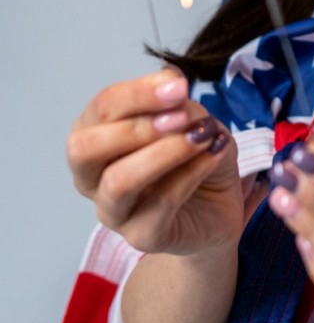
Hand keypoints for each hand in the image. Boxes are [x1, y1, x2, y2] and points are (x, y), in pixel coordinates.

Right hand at [67, 70, 242, 255]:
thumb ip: (177, 105)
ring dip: (164, 152)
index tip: (179, 86)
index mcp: (95, 136)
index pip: (101, 108)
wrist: (220, 205)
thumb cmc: (193, 156)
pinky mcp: (142, 236)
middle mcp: (92, 176)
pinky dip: (190, 174)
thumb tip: (172, 87)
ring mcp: (113, 211)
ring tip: (202, 136)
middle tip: (182, 117)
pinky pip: (159, 205)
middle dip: (135, 127)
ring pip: (118, 182)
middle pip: (84, 148)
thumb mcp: (192, 119)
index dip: (138, 93)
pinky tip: (213, 156)